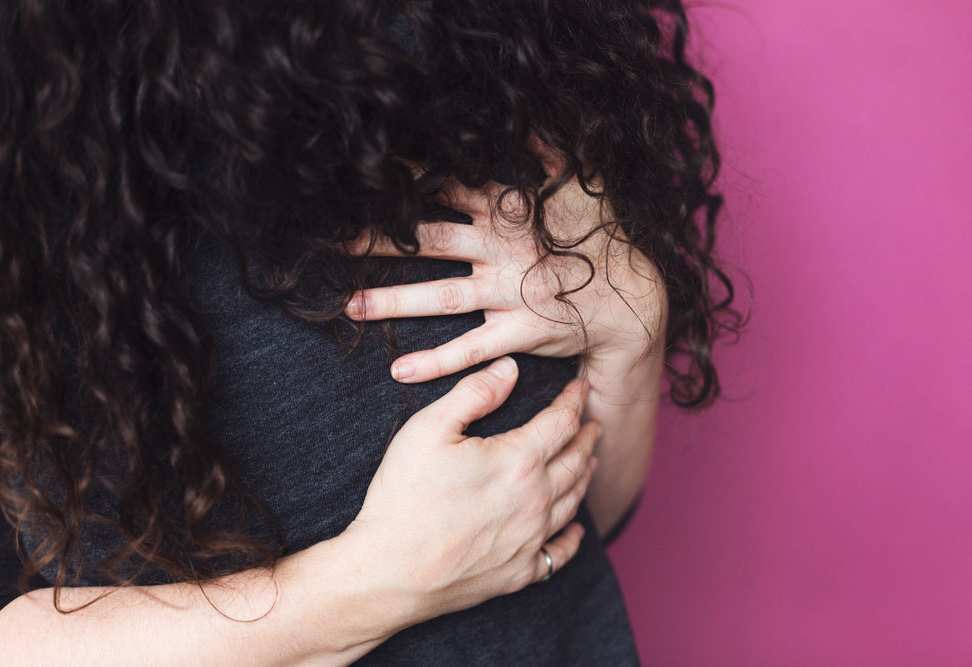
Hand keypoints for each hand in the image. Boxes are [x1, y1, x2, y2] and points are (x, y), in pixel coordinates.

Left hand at [345, 151, 666, 385]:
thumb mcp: (581, 182)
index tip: (367, 176)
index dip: (407, 180)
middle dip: (381, 240)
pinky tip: (398, 370)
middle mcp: (502, 249)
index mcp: (511, 210)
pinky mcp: (518, 330)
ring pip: (440, 296)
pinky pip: (470, 348)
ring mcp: (508, 292)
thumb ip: (546, 152)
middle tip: (337, 243)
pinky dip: (435, 361)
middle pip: (429, 239)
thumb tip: (522, 119)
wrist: (634, 298)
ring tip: (349, 307)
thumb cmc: (603, 235)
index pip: (449, 187)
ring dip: (392, 301)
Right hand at [345, 356, 597, 617]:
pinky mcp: (517, 573)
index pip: (562, 422)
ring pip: (572, 502)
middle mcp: (535, 500)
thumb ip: (474, 393)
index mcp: (519, 461)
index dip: (573, 401)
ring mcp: (529, 540)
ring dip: (585, 477)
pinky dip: (573, 537)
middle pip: (576, 461)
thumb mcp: (429, 427)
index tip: (579, 388)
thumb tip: (509, 368)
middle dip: (587, 438)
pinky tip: (575, 529)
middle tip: (593, 424)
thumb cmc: (404, 496)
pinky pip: (558, 553)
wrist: (389, 571)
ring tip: (589, 462)